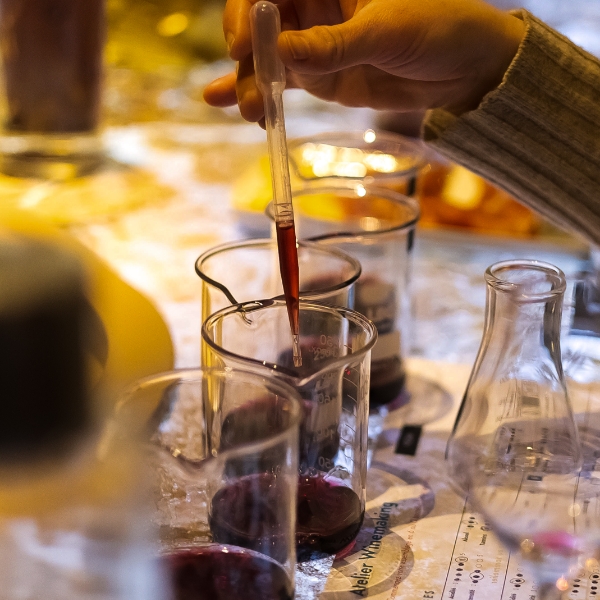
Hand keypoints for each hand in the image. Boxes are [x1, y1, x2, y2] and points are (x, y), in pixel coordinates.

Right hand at [203, 0, 524, 121]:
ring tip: (249, 110)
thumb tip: (283, 54)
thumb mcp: (386, 32)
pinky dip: (262, 95)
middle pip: (262, 23)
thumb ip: (334, 45)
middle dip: (248, 53)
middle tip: (247, 81)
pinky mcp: (322, 76)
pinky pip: (283, 83)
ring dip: (251, 82)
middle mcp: (315, 6)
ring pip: (269, 58)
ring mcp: (315, 43)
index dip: (249, 10)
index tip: (245, 42)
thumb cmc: (439, 27)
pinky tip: (237, 106)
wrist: (466, 71)